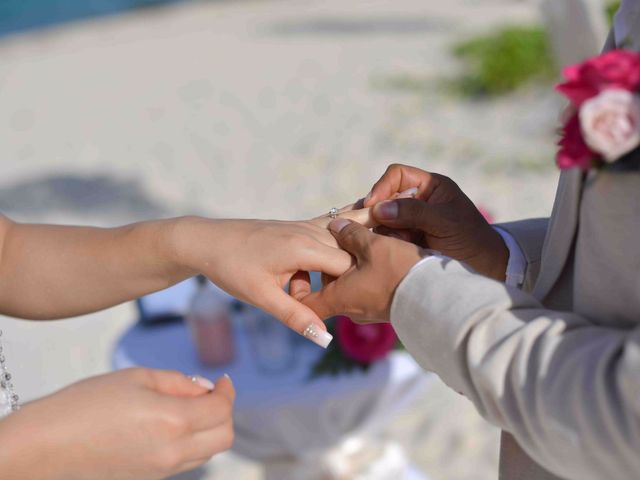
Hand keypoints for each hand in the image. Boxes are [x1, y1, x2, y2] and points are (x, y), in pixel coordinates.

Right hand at [0, 368, 234, 479]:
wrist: (43, 447)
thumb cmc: (83, 405)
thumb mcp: (135, 377)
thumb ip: (178, 383)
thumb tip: (205, 389)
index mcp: (173, 422)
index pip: (222, 410)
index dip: (227, 391)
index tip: (224, 380)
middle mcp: (173, 452)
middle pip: (224, 437)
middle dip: (224, 412)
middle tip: (210, 394)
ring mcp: (161, 470)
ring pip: (208, 452)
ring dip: (209, 429)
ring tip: (189, 406)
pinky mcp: (149, 478)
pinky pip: (186, 462)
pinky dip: (192, 442)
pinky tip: (171, 424)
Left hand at [173, 211, 371, 346]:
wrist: (205, 241)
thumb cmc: (231, 268)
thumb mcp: (262, 297)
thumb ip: (296, 317)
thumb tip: (324, 339)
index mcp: (304, 247)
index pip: (350, 266)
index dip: (348, 289)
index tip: (334, 308)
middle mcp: (309, 231)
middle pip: (349, 256)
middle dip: (340, 282)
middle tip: (307, 301)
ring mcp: (304, 226)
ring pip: (338, 247)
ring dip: (329, 272)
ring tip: (296, 292)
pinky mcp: (298, 227)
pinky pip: (325, 239)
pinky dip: (322, 258)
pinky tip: (296, 279)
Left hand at [297, 219, 425, 322]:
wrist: (440, 299)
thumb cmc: (401, 273)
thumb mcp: (373, 246)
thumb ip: (350, 234)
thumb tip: (336, 226)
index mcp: (339, 296)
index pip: (305, 302)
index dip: (298, 286)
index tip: (301, 267)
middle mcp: (350, 308)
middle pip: (328, 286)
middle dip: (329, 263)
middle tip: (338, 239)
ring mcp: (369, 310)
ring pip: (349, 283)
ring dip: (351, 263)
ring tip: (361, 240)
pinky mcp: (385, 305)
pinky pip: (366, 285)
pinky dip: (366, 269)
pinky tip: (377, 251)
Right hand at [363, 164, 507, 280]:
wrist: (484, 269)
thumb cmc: (471, 240)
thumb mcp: (445, 222)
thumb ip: (414, 212)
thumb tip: (379, 209)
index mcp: (430, 187)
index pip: (397, 175)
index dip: (382, 187)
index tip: (373, 206)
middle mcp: (416, 201)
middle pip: (383, 198)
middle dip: (372, 212)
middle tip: (357, 225)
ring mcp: (408, 222)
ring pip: (379, 219)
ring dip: (375, 230)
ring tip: (369, 241)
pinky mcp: (404, 241)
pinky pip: (383, 237)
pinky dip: (378, 242)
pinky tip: (372, 249)